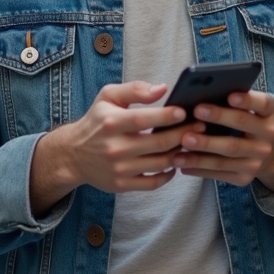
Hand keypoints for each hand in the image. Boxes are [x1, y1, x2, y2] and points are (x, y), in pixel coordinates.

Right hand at [30, 81, 200, 214]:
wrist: (72, 154)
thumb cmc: (96, 121)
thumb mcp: (108, 97)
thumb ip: (135, 89)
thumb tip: (163, 88)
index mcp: (112, 122)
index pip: (144, 119)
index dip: (167, 116)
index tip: (184, 112)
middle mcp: (115, 147)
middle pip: (159, 143)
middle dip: (184, 134)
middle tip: (201, 127)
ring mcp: (119, 169)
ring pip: (160, 163)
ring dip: (180, 153)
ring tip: (192, 142)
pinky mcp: (121, 185)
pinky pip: (153, 183)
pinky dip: (169, 174)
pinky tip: (174, 162)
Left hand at [170, 90, 273, 195]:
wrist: (267, 153)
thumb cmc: (248, 120)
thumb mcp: (251, 107)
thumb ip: (233, 98)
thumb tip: (202, 91)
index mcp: (271, 111)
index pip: (263, 103)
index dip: (248, 100)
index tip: (230, 96)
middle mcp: (269, 135)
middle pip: (242, 124)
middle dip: (218, 117)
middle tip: (195, 112)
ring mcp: (258, 158)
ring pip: (228, 152)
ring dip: (203, 147)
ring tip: (182, 141)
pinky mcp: (245, 177)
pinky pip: (219, 172)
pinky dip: (199, 168)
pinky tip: (183, 163)